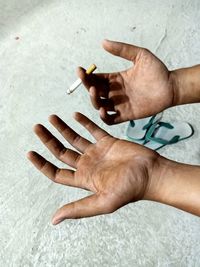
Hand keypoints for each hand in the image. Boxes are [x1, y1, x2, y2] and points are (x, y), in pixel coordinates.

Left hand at [27, 112, 158, 224]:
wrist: (150, 173)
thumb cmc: (130, 190)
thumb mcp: (102, 202)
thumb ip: (78, 208)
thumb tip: (54, 219)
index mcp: (83, 179)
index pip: (56, 172)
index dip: (42, 164)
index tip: (29, 152)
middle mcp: (87, 165)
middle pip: (62, 152)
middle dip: (48, 140)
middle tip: (37, 128)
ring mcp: (97, 152)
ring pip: (74, 138)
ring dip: (62, 128)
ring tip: (51, 118)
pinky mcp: (108, 141)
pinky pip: (92, 129)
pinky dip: (83, 122)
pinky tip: (73, 115)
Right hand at [78, 40, 174, 123]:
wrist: (170, 86)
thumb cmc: (157, 70)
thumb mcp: (140, 55)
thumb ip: (122, 49)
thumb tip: (103, 42)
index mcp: (115, 79)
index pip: (96, 78)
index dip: (87, 75)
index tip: (80, 70)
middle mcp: (115, 92)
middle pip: (95, 91)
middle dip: (88, 87)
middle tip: (89, 83)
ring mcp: (120, 104)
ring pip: (100, 105)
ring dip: (94, 100)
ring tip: (95, 92)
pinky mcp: (126, 115)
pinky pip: (111, 119)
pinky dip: (104, 117)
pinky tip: (103, 110)